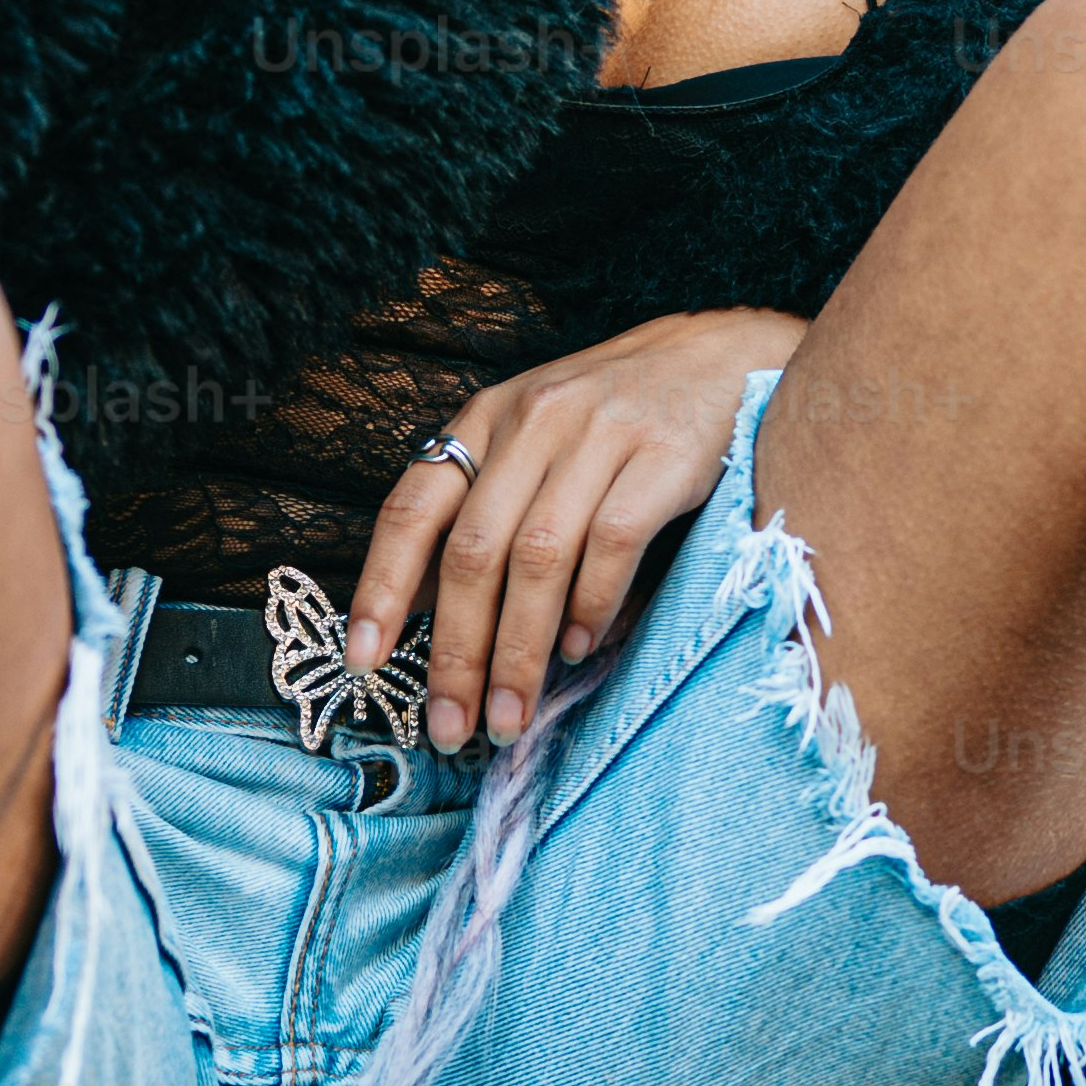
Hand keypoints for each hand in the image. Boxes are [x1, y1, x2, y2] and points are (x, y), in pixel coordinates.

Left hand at [349, 307, 799, 754]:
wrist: (722, 359)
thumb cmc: (616, 416)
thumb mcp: (532, 444)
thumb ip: (478, 511)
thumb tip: (413, 607)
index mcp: (486, 419)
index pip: (412, 508)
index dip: (380, 588)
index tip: (363, 660)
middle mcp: (533, 421)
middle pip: (472, 551)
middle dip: (457, 652)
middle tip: (453, 726)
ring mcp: (599, 434)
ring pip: (536, 558)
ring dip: (519, 650)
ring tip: (510, 713)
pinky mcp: (662, 455)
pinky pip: (612, 544)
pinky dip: (590, 606)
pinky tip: (578, 649)